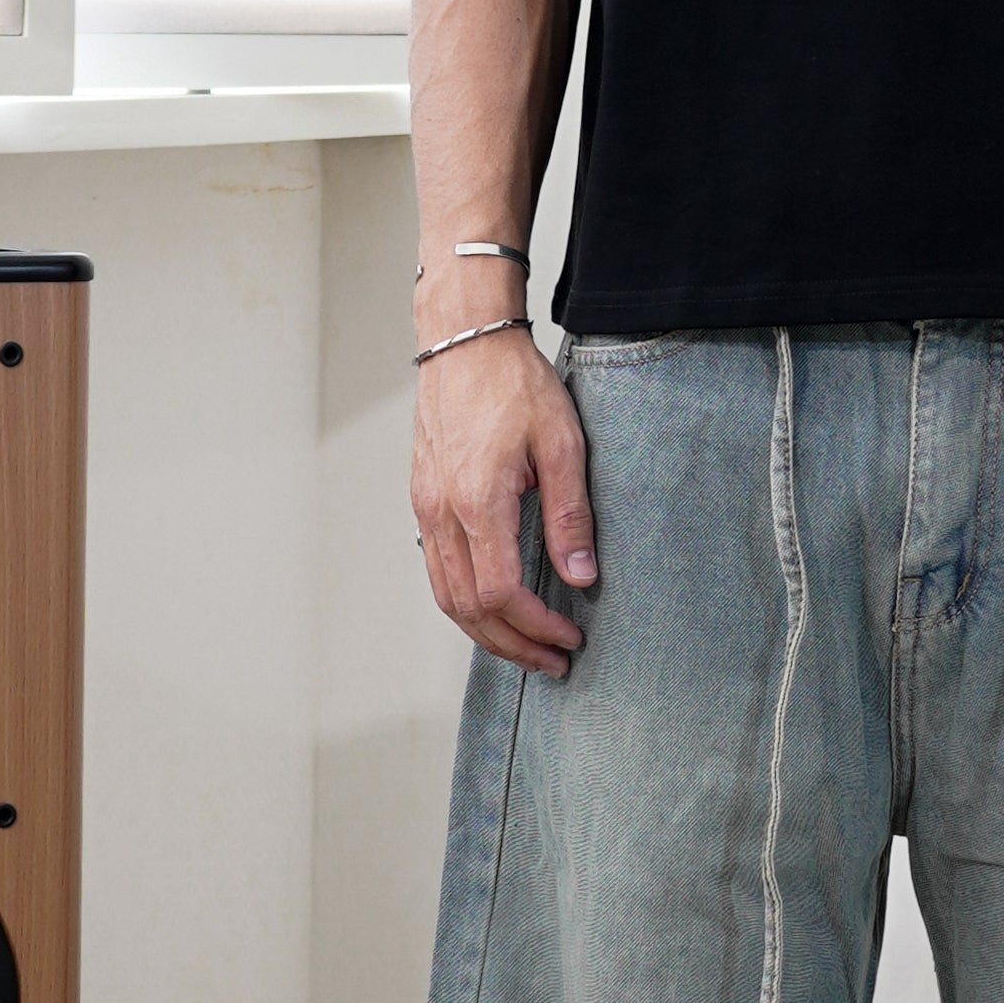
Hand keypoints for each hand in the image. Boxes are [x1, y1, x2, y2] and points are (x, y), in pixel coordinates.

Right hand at [413, 329, 595, 677]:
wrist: (465, 342)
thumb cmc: (513, 383)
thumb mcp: (561, 443)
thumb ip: (569, 514)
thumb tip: (580, 575)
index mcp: (477, 501)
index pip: (500, 593)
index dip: (536, 626)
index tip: (569, 636)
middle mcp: (441, 512)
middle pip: (468, 609)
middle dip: (512, 644)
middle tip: (553, 660)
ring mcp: (425, 508)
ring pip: (446, 596)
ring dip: (486, 632)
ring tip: (526, 646)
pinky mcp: (423, 500)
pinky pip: (437, 569)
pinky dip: (465, 602)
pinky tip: (496, 606)